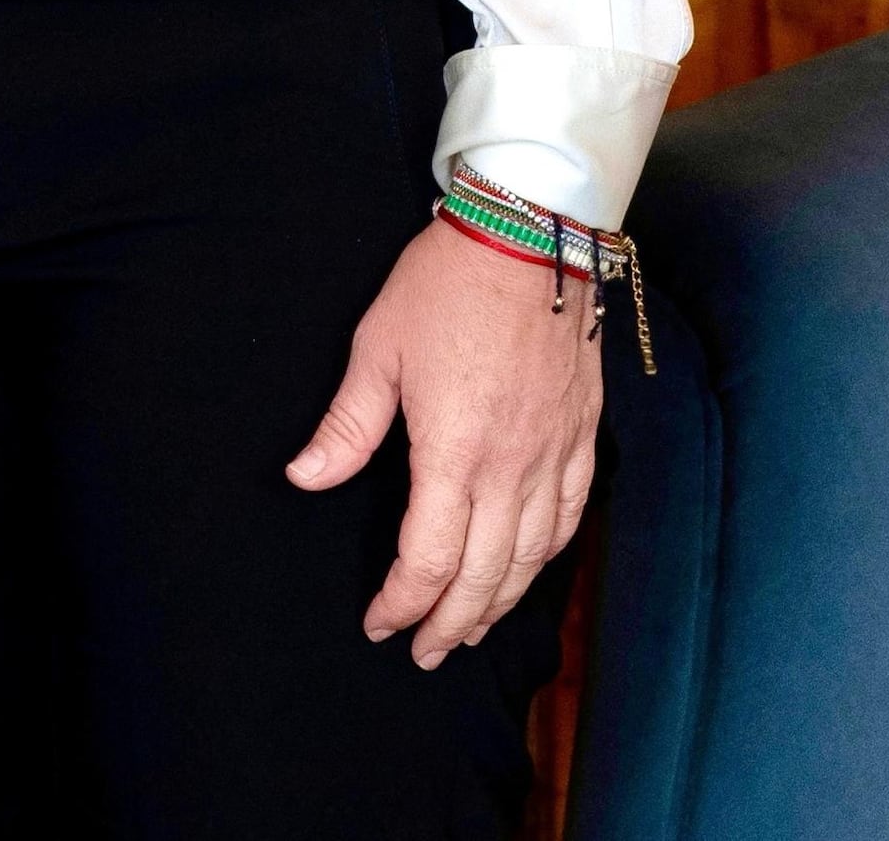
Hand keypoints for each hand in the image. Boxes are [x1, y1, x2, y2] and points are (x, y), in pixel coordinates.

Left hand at [285, 215, 605, 667]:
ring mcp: (554, 454)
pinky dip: (547, 557)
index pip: (428, 558)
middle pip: (483, 575)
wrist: (529, 234)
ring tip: (470, 629)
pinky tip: (527, 569)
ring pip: (532, 557)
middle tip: (424, 653)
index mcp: (454, 451)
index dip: (402, 602)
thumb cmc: (444, 285)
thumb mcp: (377, 348)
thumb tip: (305, 478)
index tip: (380, 624)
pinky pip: (571, 518)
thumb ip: (346, 425)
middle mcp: (512, 467)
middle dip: (451, 625)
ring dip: (499, 603)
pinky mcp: (583, 436)